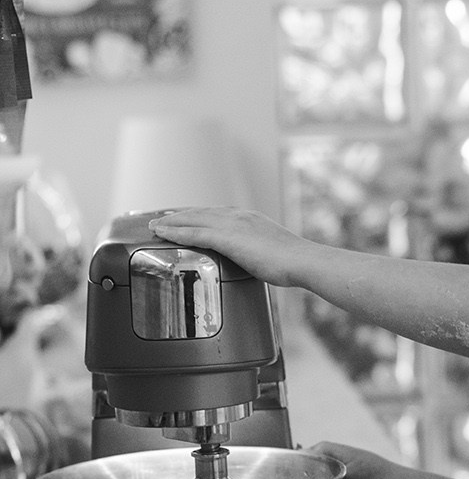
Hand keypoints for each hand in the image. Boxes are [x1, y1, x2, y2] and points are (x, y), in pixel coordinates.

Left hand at [147, 208, 310, 287]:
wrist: (303, 262)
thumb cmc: (294, 264)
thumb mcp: (274, 255)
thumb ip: (259, 255)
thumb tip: (258, 266)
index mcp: (250, 219)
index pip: (216, 214)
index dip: (197, 215)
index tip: (184, 218)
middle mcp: (238, 216)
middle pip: (200, 212)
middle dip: (179, 215)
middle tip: (160, 219)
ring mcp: (232, 225)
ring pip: (193, 219)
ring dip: (171, 221)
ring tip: (153, 225)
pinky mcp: (227, 237)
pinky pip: (194, 232)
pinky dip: (175, 231)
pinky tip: (160, 233)